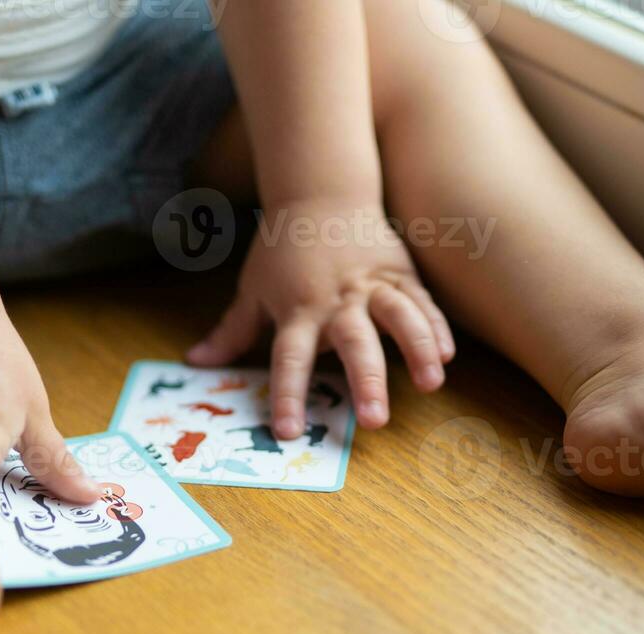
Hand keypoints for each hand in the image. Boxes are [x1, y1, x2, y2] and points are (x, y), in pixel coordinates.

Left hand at [187, 198, 452, 437]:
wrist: (320, 191)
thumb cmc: (282, 248)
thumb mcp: (252, 289)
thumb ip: (231, 331)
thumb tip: (195, 362)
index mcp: (298, 308)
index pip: (290, 358)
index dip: (288, 396)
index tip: (289, 432)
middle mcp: (338, 299)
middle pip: (354, 342)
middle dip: (367, 382)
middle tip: (374, 421)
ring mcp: (373, 284)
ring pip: (400, 316)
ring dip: (417, 350)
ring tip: (432, 384)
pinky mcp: (401, 271)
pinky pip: (421, 301)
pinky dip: (436, 326)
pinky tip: (448, 355)